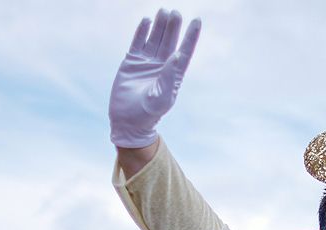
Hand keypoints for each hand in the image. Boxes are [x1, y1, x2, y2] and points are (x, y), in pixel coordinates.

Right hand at [109, 9, 200, 147]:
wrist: (127, 122)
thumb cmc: (147, 115)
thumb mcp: (161, 97)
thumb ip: (169, 77)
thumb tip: (178, 55)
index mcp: (172, 76)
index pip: (185, 52)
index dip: (191, 37)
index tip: (197, 20)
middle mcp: (161, 67)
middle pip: (169, 42)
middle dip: (173, 27)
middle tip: (176, 13)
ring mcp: (146, 63)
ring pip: (155, 39)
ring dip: (160, 26)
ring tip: (164, 11)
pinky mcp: (132, 62)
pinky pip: (138, 43)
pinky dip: (142, 32)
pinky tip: (146, 20)